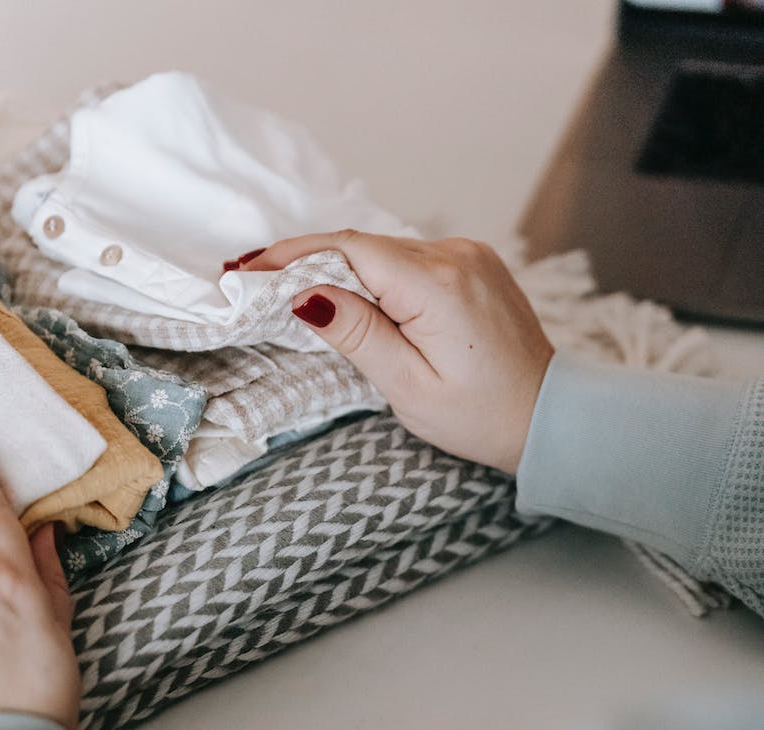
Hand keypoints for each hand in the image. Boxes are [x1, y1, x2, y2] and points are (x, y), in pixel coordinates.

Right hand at [239, 233, 553, 474]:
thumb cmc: (481, 416)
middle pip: (364, 246)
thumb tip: (305, 294)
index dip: (293, 254)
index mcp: (438, 285)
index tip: (248, 270)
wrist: (548, 417)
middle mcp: (456, 255)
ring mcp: (470, 255)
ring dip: (342, 268)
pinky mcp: (475, 264)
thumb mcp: (409, 386)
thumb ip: (358, 333)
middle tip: (255, 281)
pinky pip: (411, 260)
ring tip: (292, 289)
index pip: (348, 248)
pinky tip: (351, 293)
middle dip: (309, 261)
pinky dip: (377, 274)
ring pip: (386, 252)